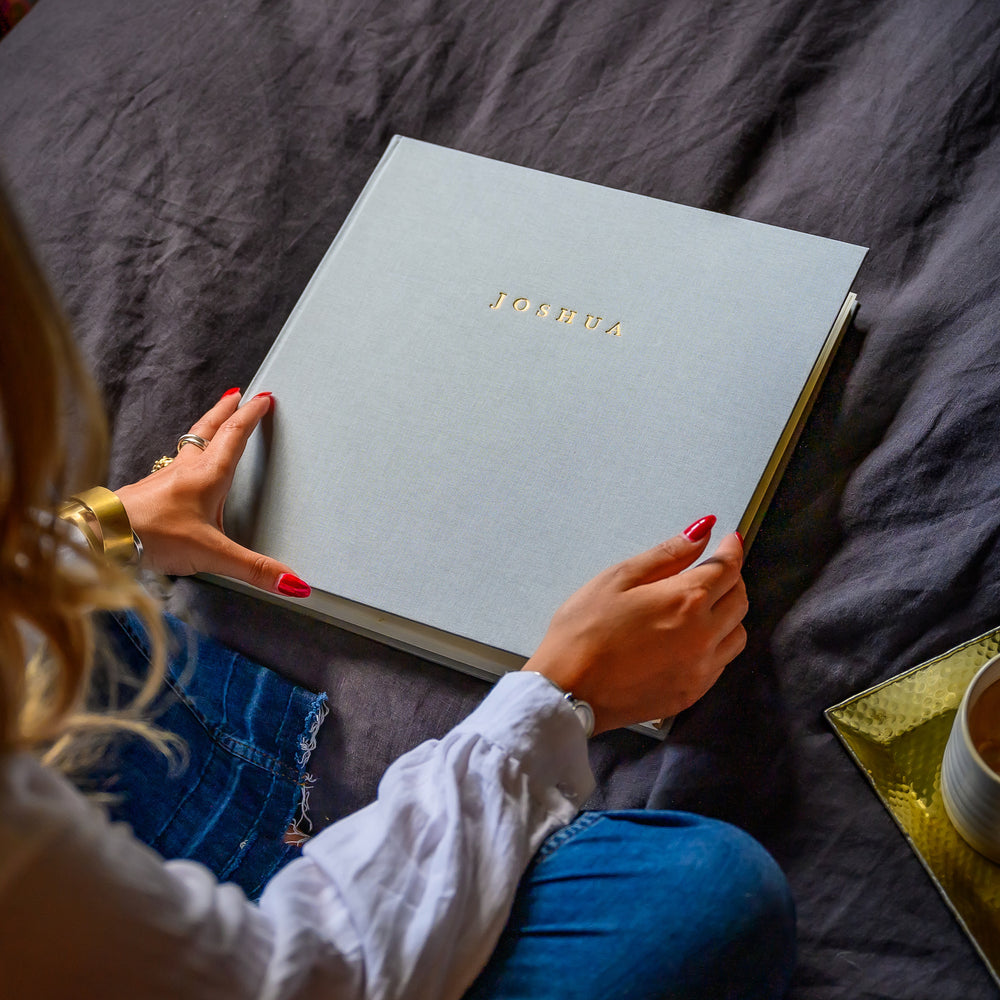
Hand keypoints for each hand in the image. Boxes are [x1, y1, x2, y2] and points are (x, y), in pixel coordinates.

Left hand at [114, 389, 310, 596]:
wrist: (103, 535)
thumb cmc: (153, 536)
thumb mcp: (213, 555)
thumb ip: (254, 569)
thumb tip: (292, 582)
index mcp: (208, 476)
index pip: (235, 435)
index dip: (251, 415)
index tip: (263, 399)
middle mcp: (186, 470)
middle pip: (210, 429)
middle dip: (227, 410)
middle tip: (238, 394)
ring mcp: (164, 476)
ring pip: (190, 443)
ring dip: (205, 428)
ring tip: (214, 421)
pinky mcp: (148, 489)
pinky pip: (173, 462)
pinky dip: (185, 453)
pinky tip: (181, 466)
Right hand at [522, 518, 745, 733]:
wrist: (568, 689)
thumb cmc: (583, 632)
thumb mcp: (619, 578)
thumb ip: (667, 554)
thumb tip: (701, 533)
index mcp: (685, 600)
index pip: (727, 568)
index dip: (731, 549)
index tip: (729, 541)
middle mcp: (702, 635)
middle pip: (739, 599)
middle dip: (732, 578)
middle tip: (714, 569)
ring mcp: (700, 668)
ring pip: (738, 633)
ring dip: (729, 613)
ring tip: (704, 605)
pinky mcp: (692, 693)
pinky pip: (722, 662)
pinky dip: (718, 644)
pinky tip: (692, 638)